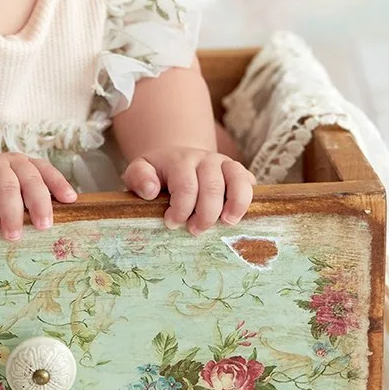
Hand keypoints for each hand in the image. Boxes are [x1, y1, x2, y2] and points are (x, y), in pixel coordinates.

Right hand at [0, 153, 76, 240]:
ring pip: (7, 185)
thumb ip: (26, 204)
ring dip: (12, 211)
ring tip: (14, 235)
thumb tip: (49, 227)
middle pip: (30, 179)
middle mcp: (12, 161)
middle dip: (39, 203)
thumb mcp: (10, 194)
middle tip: (44, 226)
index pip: (46, 171)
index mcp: (26, 166)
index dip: (59, 184)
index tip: (70, 200)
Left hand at [123, 147, 254, 232]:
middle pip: (212, 187)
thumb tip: (150, 191)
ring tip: (226, 223)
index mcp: (180, 160)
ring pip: (237, 180)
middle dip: (204, 214)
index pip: (185, 185)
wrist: (179, 159)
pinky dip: (246, 200)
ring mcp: (225, 164)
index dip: (180, 209)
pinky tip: (235, 216)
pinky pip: (250, 182)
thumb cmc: (158, 173)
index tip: (171, 223)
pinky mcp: (239, 172)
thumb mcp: (140, 171)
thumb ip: (138, 178)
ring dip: (234, 205)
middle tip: (195, 230)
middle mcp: (206, 159)